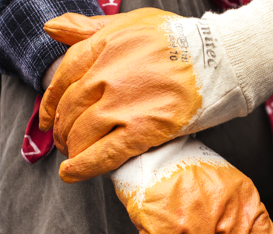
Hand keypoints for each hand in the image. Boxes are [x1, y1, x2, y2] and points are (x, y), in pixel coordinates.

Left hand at [40, 0, 272, 182]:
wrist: (223, 57)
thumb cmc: (182, 39)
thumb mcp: (132, 22)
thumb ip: (89, 27)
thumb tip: (51, 28)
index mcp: (103, 46)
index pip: (62, 78)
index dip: (51, 102)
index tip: (49, 117)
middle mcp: (107, 75)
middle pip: (69, 109)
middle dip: (61, 129)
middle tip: (64, 140)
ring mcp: (124, 104)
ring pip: (82, 133)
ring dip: (72, 148)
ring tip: (73, 156)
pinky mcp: (144, 130)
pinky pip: (105, 153)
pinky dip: (84, 166)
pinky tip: (72, 173)